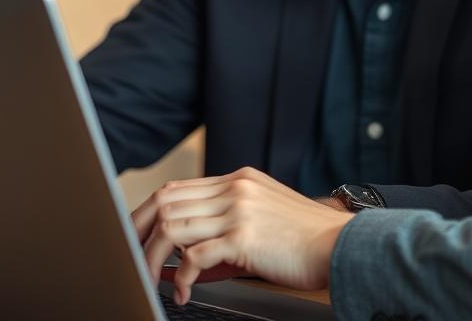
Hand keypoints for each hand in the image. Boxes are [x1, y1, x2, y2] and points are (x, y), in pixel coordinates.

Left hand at [132, 167, 353, 304]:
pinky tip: (183, 292)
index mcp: (239, 179)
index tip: (133, 233)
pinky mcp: (244, 237)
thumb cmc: (306, 237)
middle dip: (138, 232)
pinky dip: (180, 277)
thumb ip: (231, 215)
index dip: (147, 212)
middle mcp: (235, 188)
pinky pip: (194, 256)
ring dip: (152, 258)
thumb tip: (190, 246)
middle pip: (166, 202)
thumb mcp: (266, 211)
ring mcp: (239, 210)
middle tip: (129, 257)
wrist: (342, 244)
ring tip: (148, 279)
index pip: (177, 188)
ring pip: (172, 227)